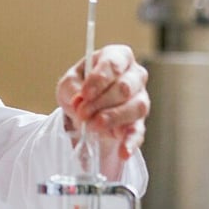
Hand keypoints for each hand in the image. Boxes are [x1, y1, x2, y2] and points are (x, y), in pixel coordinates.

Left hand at [56, 44, 149, 164]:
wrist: (83, 108)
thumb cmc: (79, 87)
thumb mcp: (69, 83)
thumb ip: (73, 89)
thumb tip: (80, 101)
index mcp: (117, 57)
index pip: (113, 64)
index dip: (99, 79)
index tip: (85, 94)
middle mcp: (134, 76)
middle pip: (125, 87)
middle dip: (101, 102)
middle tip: (82, 113)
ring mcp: (140, 99)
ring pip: (135, 108)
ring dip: (112, 118)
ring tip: (93, 127)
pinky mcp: (139, 122)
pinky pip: (139, 131)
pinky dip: (130, 142)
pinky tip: (123, 151)